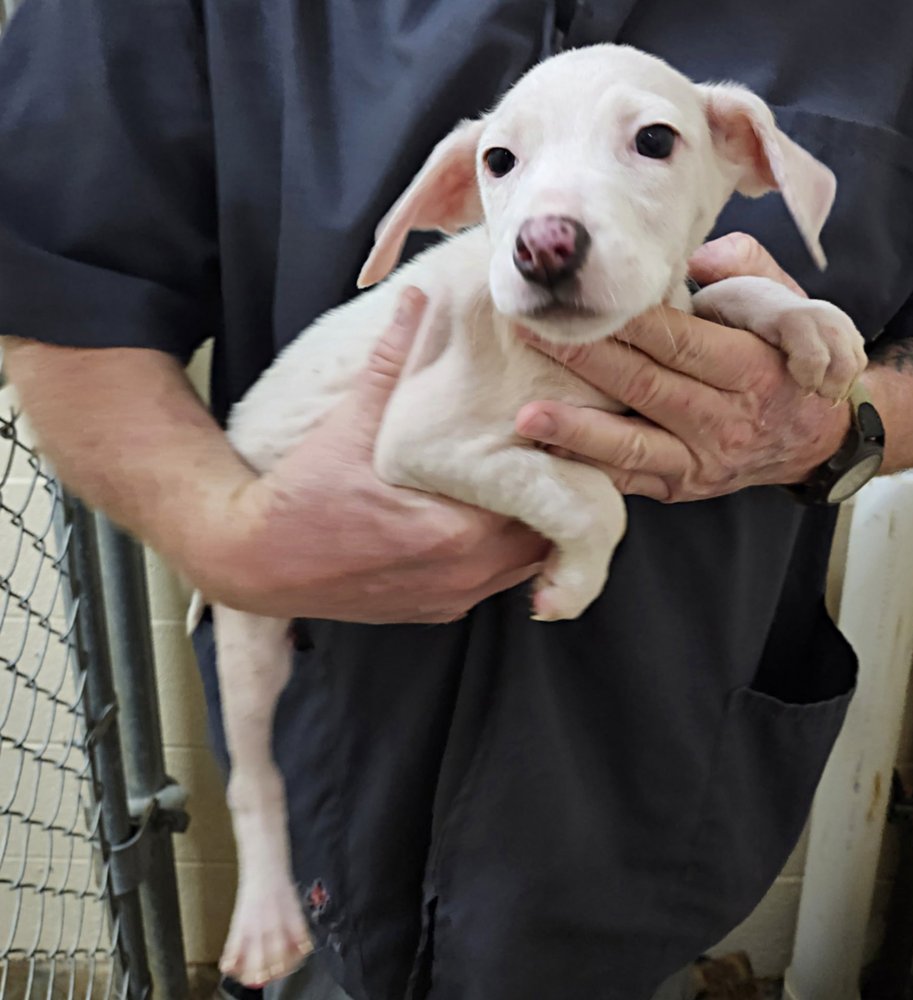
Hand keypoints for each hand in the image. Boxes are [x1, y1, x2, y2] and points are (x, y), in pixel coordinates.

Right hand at [201, 287, 546, 621]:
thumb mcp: (349, 424)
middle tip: (552, 456)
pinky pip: (492, 584)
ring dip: (530, 529)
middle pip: (542, 537)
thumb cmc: (302, 497)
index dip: (554, 467)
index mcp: (453, 534)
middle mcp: (461, 576)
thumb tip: (416, 300)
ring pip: (522, 565)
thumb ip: (390, 361)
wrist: (254, 561)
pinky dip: (502, 555)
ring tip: (528, 484)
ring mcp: (449, 599)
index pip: (539, 503)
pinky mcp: (434, 611)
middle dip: (551, 499)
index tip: (557, 435)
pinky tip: (491, 520)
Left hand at [515, 233, 850, 501]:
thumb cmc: (787, 361)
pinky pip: (629, 478)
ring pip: (632, 444)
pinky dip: (587, 464)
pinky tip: (546, 451)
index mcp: (752, 369)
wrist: (817, 440)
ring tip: (526, 417)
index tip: (581, 299)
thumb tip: (692, 256)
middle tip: (529, 335)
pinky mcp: (680, 486)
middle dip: (584, 359)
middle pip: (646, 387)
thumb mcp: (790, 307)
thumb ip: (743, 271)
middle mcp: (726, 420)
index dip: (629, 323)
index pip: (682, 341)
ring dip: (576, 429)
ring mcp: (701, 460)